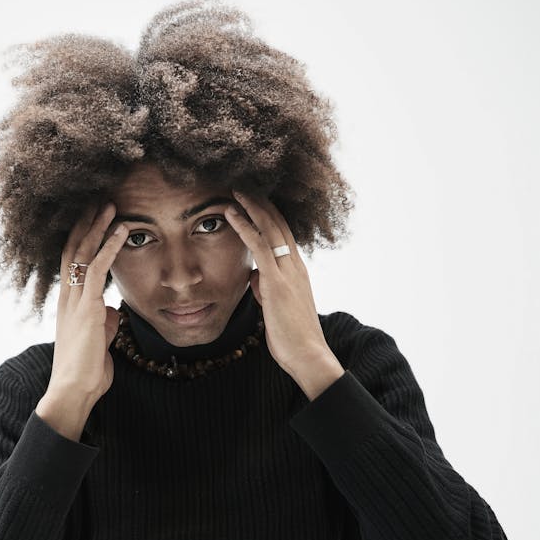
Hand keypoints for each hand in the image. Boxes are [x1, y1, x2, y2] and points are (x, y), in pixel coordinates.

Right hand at [48, 202, 127, 402]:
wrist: (74, 390)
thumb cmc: (86, 369)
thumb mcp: (98, 339)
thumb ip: (104, 321)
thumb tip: (113, 311)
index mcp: (70, 302)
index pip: (73, 260)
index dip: (82, 236)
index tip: (93, 216)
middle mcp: (69, 296)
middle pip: (74, 248)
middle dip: (86, 223)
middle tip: (98, 199)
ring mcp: (76, 301)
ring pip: (84, 253)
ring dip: (98, 227)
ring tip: (110, 205)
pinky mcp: (87, 308)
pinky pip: (98, 270)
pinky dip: (110, 247)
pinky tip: (121, 230)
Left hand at [224, 190, 343, 385]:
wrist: (307, 354)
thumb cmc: (292, 336)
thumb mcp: (276, 307)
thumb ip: (266, 288)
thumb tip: (254, 276)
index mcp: (297, 271)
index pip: (283, 233)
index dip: (269, 214)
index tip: (255, 199)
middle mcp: (295, 265)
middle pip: (278, 223)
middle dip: (261, 202)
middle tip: (245, 184)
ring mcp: (288, 271)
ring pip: (270, 227)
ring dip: (252, 205)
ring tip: (236, 189)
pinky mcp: (277, 281)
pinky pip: (260, 246)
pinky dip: (245, 226)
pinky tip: (232, 213)